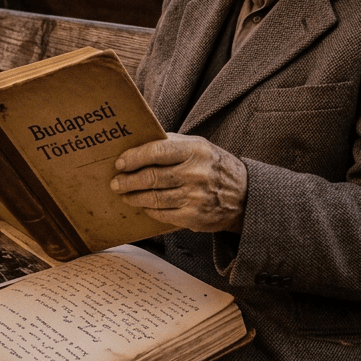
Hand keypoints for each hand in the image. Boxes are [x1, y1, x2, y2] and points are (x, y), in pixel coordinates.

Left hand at [110, 132, 247, 233]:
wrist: (244, 195)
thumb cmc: (214, 165)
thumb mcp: (198, 145)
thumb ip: (171, 144)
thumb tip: (139, 143)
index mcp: (195, 151)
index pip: (156, 152)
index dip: (134, 157)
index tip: (119, 162)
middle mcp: (195, 174)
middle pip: (152, 178)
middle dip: (128, 181)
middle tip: (115, 182)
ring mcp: (195, 198)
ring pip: (154, 198)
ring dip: (134, 197)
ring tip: (124, 194)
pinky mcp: (194, 218)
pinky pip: (163, 214)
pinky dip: (149, 210)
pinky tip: (142, 205)